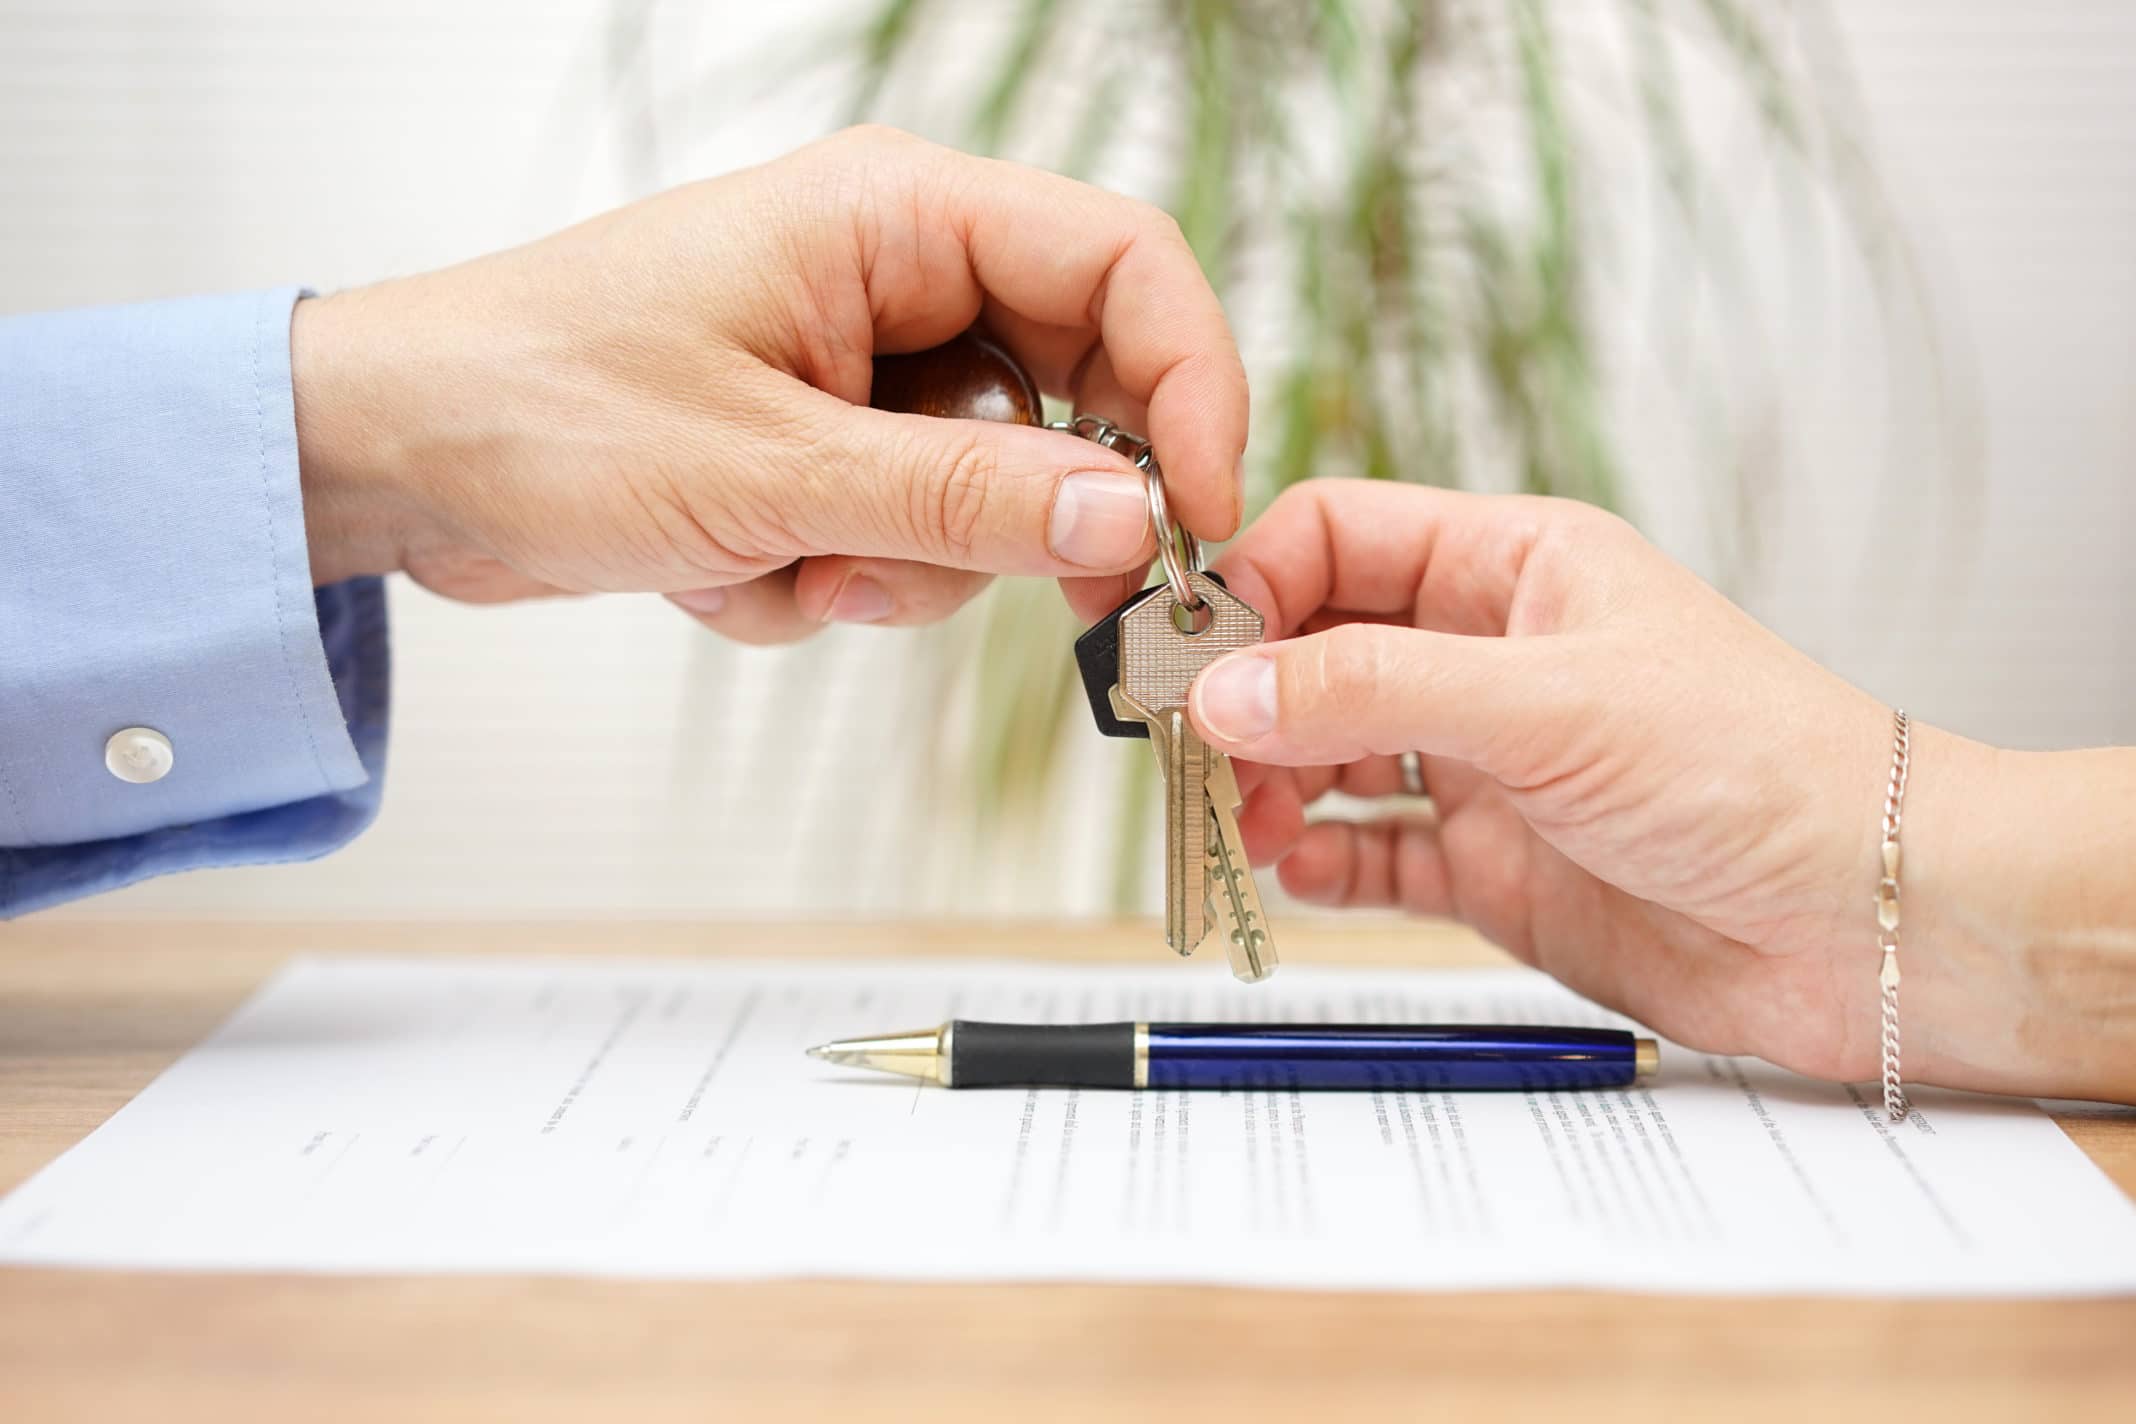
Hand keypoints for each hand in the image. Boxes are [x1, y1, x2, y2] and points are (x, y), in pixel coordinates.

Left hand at [290, 125, 1246, 640]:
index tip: (1201, 517)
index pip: (1124, 268)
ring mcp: (866, 372)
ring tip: (776, 566)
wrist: (395, 460)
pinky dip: (828, 581)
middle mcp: (899, 280)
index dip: (1193, 386)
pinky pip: (905, 540)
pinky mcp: (828, 451)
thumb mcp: (770, 469)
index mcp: (896, 217)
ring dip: (895, 568)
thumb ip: (962, 498)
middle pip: (1077, 394)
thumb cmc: (539, 408)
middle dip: (1023, 515)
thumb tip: (1127, 519)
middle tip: (1006, 595)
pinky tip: (725, 565)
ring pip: (990, 495)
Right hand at [1184, 479, 2078, 1096]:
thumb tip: (1221, 688)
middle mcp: (1489, 659)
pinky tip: (1300, 873)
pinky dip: (1325, 863)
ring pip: (1332, 756)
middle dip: (1246, 696)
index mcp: (1512, 568)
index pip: (1337, 538)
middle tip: (1190, 751)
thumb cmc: (1758, 767)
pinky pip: (1376, 854)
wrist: (1876, 923)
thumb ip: (1370, 690)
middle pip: (1316, 650)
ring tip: (1247, 825)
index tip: (1187, 651)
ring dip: (1271, 785)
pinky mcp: (1498, 868)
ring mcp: (1490, 766)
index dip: (1252, 583)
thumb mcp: (1546, 702)